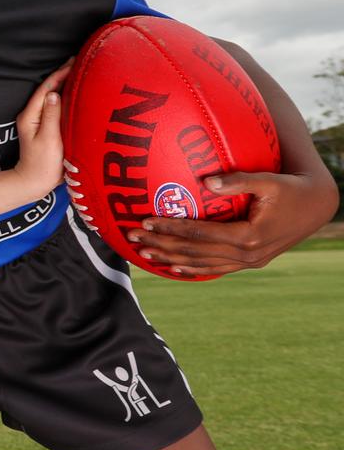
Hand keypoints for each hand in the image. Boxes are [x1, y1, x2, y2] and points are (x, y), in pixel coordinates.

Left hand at [12, 62, 70, 194]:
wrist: (34, 183)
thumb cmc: (42, 164)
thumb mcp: (48, 138)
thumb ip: (51, 115)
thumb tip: (54, 93)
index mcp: (31, 115)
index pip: (46, 88)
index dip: (60, 74)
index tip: (74, 62)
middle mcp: (33, 115)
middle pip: (49, 89)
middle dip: (64, 75)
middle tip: (81, 62)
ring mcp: (40, 121)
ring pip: (54, 97)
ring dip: (67, 85)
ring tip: (82, 73)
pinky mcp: (47, 128)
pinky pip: (58, 107)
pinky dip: (68, 98)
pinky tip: (79, 95)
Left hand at [127, 170, 339, 276]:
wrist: (317, 206)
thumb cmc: (291, 188)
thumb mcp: (269, 180)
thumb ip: (238, 181)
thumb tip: (206, 181)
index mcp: (249, 236)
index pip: (199, 234)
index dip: (171, 229)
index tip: (144, 221)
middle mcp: (247, 254)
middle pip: (195, 252)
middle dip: (161, 245)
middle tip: (132, 238)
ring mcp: (249, 262)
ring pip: (203, 264)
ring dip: (171, 259)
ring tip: (144, 254)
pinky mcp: (251, 262)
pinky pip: (216, 268)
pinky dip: (194, 269)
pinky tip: (173, 268)